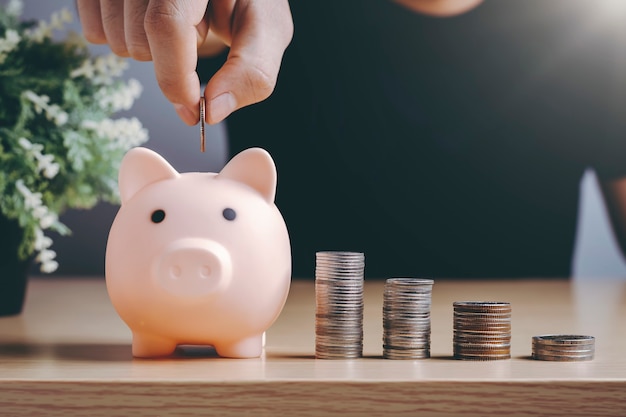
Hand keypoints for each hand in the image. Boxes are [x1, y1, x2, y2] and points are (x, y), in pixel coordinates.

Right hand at [76, 0, 292, 125]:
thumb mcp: (266, 28)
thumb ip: (252, 70)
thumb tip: (212, 112)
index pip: (167, 24)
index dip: (177, 76)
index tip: (194, 109)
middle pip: (140, 39)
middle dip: (172, 62)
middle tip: (200, 31)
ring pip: (115, 40)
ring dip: (151, 51)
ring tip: (183, 21)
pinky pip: (94, 30)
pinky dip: (124, 38)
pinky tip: (152, 20)